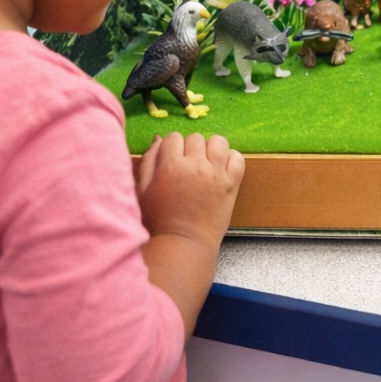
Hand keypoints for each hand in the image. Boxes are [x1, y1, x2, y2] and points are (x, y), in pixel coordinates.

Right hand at [137, 133, 244, 247]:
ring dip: (211, 149)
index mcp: (171, 166)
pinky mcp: (232, 184)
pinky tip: (221, 169)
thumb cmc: (158, 221)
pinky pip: (237, 157)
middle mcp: (196, 166)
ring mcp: (216, 174)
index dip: (171, 148)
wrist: (183, 244)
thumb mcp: (142, 190)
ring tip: (205, 164)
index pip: (173, 137)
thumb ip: (149, 161)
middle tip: (186, 166)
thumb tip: (159, 138)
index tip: (171, 161)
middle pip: (195, 138)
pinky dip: (230, 159)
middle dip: (189, 148)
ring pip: (218, 142)